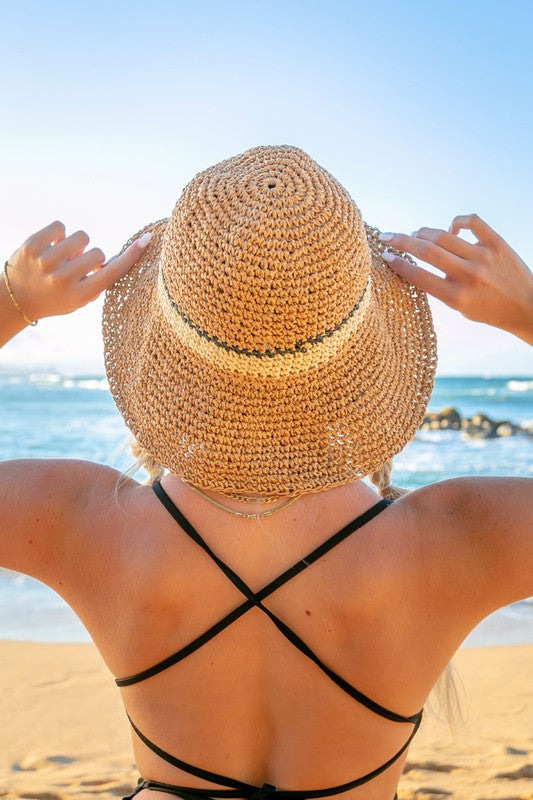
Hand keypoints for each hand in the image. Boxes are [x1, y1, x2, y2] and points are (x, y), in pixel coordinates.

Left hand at [4, 220, 150, 322]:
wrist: (17, 299)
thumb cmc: (57, 297)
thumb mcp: (81, 298)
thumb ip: (100, 280)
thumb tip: (121, 256)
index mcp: (78, 296)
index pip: (112, 272)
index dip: (131, 255)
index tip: (146, 239)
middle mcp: (62, 280)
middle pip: (97, 253)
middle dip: (91, 258)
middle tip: (76, 268)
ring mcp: (45, 262)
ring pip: (81, 237)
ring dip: (76, 245)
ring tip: (63, 257)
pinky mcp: (31, 246)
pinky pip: (60, 226)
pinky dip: (59, 234)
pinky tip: (52, 246)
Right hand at [379, 213, 532, 344]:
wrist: (527, 307)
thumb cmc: (489, 309)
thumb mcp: (460, 307)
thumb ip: (440, 286)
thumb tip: (420, 255)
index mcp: (456, 297)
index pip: (418, 275)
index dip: (397, 263)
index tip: (384, 255)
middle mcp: (469, 275)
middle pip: (426, 250)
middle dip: (401, 241)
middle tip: (386, 236)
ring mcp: (484, 257)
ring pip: (443, 235)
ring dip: (424, 232)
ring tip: (416, 235)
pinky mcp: (498, 243)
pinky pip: (471, 222)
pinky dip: (456, 222)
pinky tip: (451, 229)